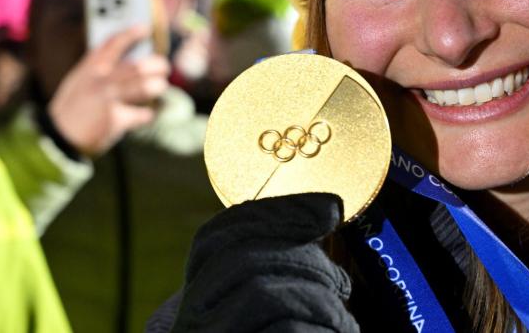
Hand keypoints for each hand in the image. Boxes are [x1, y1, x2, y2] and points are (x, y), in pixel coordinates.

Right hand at [48, 26, 170, 156]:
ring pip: (144, 87)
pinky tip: (147, 114)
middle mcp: (100, 79)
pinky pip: (142, 114)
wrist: (59, 136)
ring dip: (157, 86)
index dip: (131, 34)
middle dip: (156, 65)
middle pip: (137, 66)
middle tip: (164, 67)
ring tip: (160, 86)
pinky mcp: (115, 119)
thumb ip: (99, 69)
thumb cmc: (73, 106)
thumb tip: (132, 62)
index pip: (113, 43)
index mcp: (90, 67)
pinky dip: (146, 114)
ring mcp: (108, 98)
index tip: (145, 29)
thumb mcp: (79, 81)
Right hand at [172, 193, 359, 332]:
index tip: (330, 208)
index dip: (273, 213)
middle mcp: (186, 320)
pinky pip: (284, 330)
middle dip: (305, 260)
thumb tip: (327, 208)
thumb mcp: (275, 307)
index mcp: (193, 303)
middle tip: (341, 285)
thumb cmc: (286, 331)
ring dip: (319, 300)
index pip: (215, 238)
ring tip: (342, 322)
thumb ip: (277, 270)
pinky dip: (319, 328)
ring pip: (263, 293)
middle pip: (240, 258)